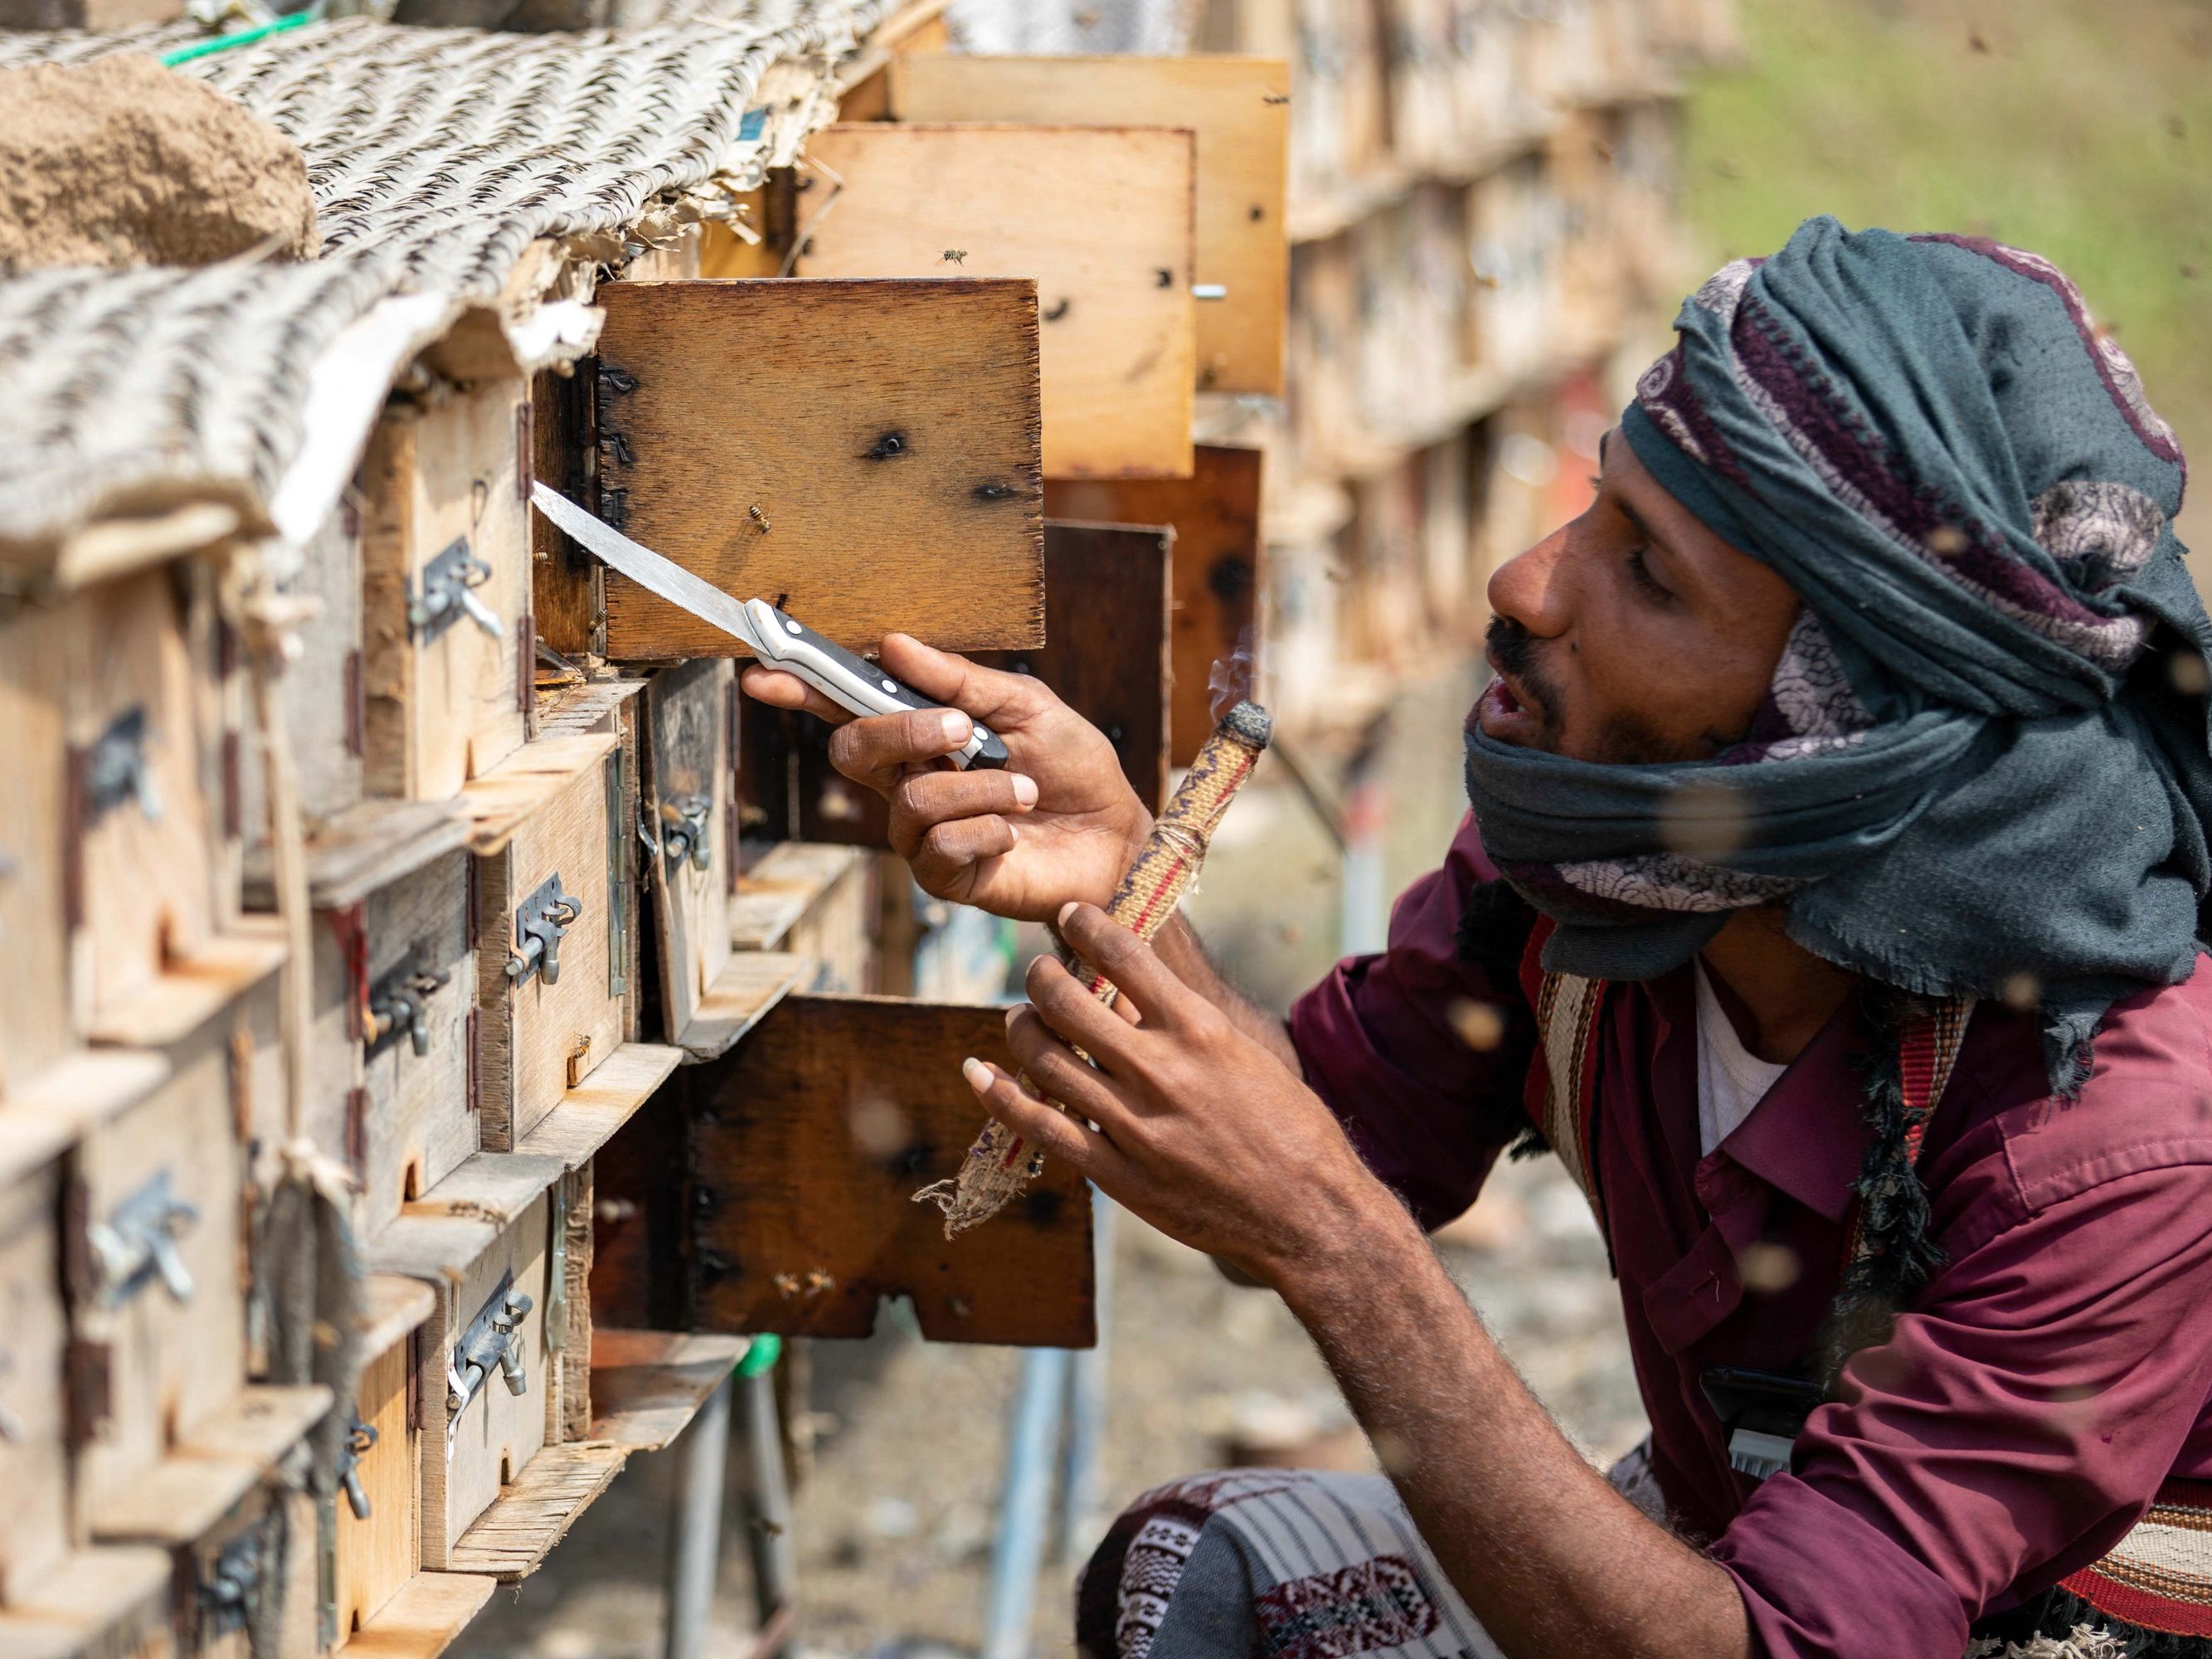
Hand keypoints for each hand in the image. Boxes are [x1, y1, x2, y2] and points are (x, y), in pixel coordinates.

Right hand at [741, 634, 1150, 922]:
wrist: (1117, 833)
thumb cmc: (1073, 767)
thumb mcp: (1026, 705)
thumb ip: (960, 680)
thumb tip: (891, 644)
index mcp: (920, 735)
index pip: (847, 708)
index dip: (802, 689)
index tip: (764, 672)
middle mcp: (907, 782)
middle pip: (853, 750)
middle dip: (904, 731)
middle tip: (963, 729)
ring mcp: (921, 834)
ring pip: (910, 800)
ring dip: (980, 786)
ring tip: (1025, 788)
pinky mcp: (945, 877)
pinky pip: (941, 847)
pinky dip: (989, 829)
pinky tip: (1015, 832)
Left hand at [963, 902, 1399, 1286]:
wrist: (1308, 1213)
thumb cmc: (1290, 1128)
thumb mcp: (1247, 1054)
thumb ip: (1187, 1022)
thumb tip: (1132, 982)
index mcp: (1201, 1030)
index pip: (1125, 955)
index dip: (1085, 925)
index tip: (1069, 914)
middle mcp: (1162, 1071)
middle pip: (1067, 1001)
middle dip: (1040, 975)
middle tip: (1038, 970)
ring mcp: (1135, 1125)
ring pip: (1045, 1058)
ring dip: (1020, 1026)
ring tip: (1021, 1017)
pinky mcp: (1118, 1174)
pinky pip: (1041, 1126)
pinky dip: (1000, 1095)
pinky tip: (980, 1072)